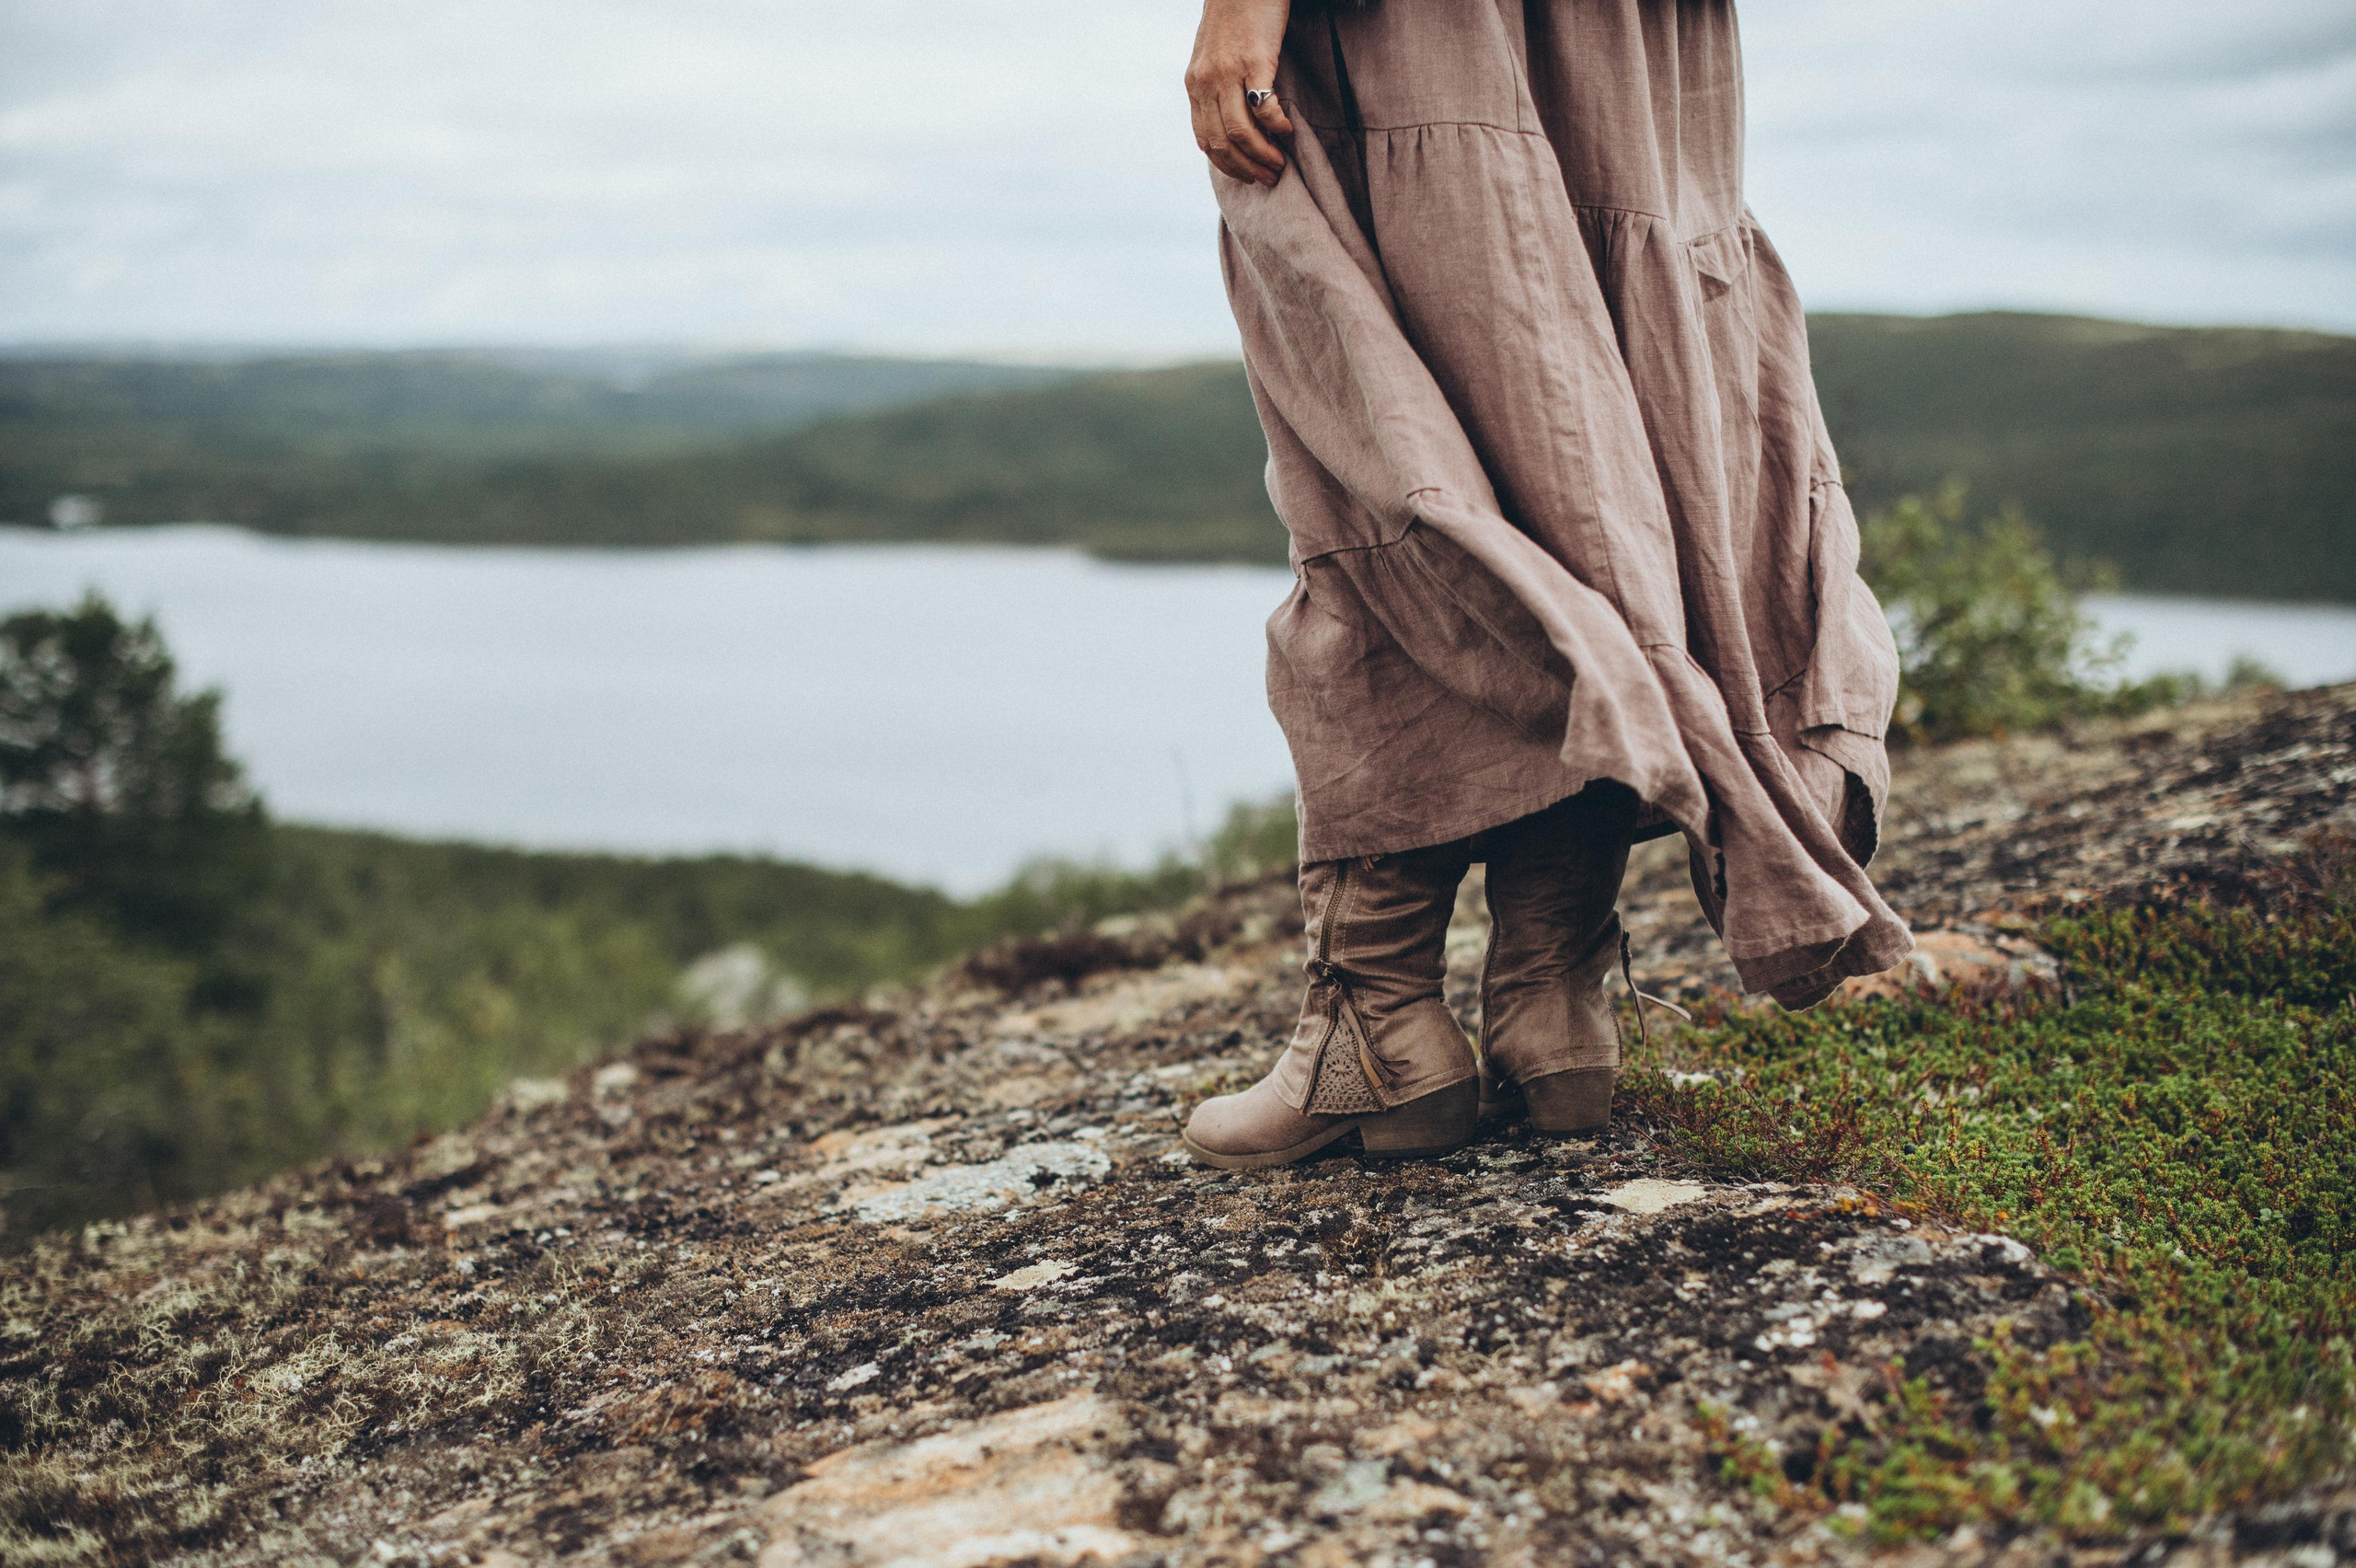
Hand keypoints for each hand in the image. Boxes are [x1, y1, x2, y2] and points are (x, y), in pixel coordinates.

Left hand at [1185, 0, 1294, 186]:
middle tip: (1269, 177)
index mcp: (1195, 85)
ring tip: (1279, 163)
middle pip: (1223, 142)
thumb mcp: (1212, 58)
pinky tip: (1288, 130)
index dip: (1227, 165)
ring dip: (1262, 154)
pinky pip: (1264, 107)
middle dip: (1247, 168)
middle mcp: (1207, 82)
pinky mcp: (1255, 61)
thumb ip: (1213, 91)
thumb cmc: (1235, 22)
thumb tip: (1223, 129)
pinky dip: (1277, 125)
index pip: (1205, 140)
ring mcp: (1229, 72)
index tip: (1248, 176)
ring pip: (1241, 132)